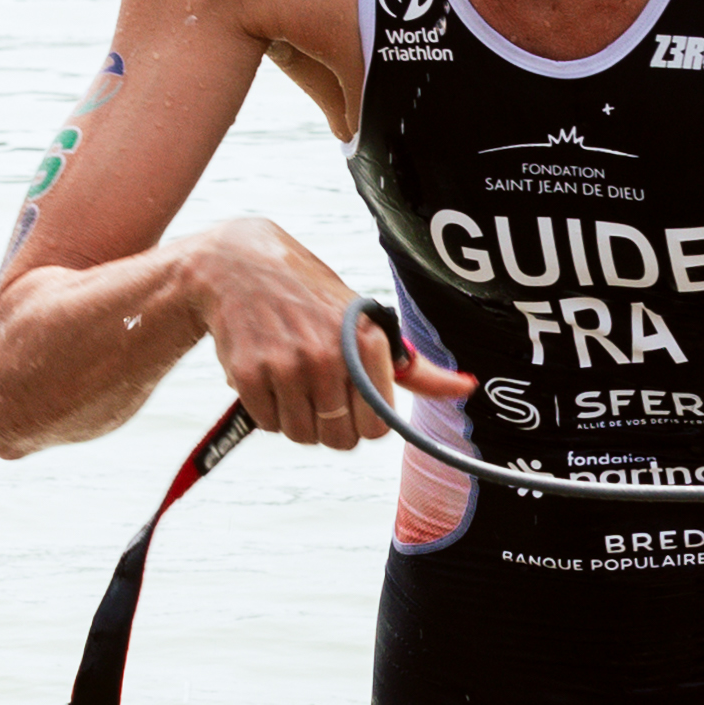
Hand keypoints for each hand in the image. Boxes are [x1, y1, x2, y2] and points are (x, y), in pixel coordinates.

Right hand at [183, 218, 470, 449]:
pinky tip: (266, 375)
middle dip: (328, 425)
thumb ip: (413, 366)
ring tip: (289, 379)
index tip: (350, 398)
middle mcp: (330, 354)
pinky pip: (267, 424)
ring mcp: (287, 365)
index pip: (378, 427)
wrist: (237, 265)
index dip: (363, 420)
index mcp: (366, 341)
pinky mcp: (248, 374)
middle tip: (316, 391)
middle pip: (340, 439)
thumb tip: (466, 388)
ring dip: (295, 418)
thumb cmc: (309, 296)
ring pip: (301, 434)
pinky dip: (266, 409)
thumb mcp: (365, 321)